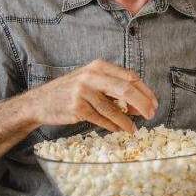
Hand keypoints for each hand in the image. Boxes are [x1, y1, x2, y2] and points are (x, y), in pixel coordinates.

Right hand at [27, 60, 157, 132]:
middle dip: (142, 104)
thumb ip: (113, 88)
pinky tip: (119, 129)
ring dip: (127, 121)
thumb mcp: (91, 81)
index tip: (154, 103)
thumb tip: (139, 105)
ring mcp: (83, 91)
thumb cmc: (70, 92)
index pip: (129, 77)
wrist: (41, 102)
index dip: (145, 91)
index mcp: (98, 66)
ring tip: (134, 129)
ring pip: (113, 108)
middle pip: (125, 90)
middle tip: (151, 115)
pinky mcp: (77, 107)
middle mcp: (91, 76)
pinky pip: (101, 119)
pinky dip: (112, 126)